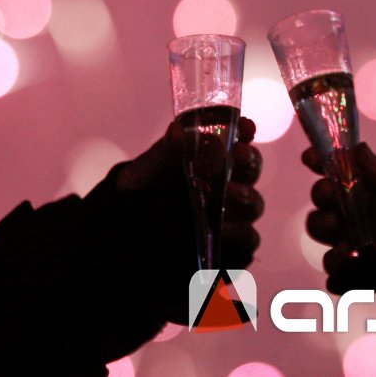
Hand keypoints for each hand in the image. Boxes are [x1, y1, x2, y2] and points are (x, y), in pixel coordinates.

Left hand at [108, 116, 262, 328]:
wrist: (122, 250)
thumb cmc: (134, 203)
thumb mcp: (142, 176)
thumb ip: (164, 155)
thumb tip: (179, 129)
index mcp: (208, 161)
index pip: (234, 140)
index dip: (243, 131)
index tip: (244, 126)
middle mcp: (226, 186)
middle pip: (250, 169)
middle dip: (248, 159)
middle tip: (237, 153)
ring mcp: (233, 218)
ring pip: (253, 204)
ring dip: (244, 194)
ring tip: (227, 192)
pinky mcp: (233, 249)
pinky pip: (247, 240)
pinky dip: (239, 231)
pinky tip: (223, 227)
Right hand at [304, 143, 375, 296]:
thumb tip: (356, 152)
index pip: (349, 169)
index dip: (325, 162)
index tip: (310, 159)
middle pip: (330, 201)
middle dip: (321, 197)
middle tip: (327, 198)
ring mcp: (374, 244)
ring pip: (328, 234)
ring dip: (321, 229)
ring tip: (337, 233)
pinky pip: (342, 272)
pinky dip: (334, 265)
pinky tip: (346, 258)